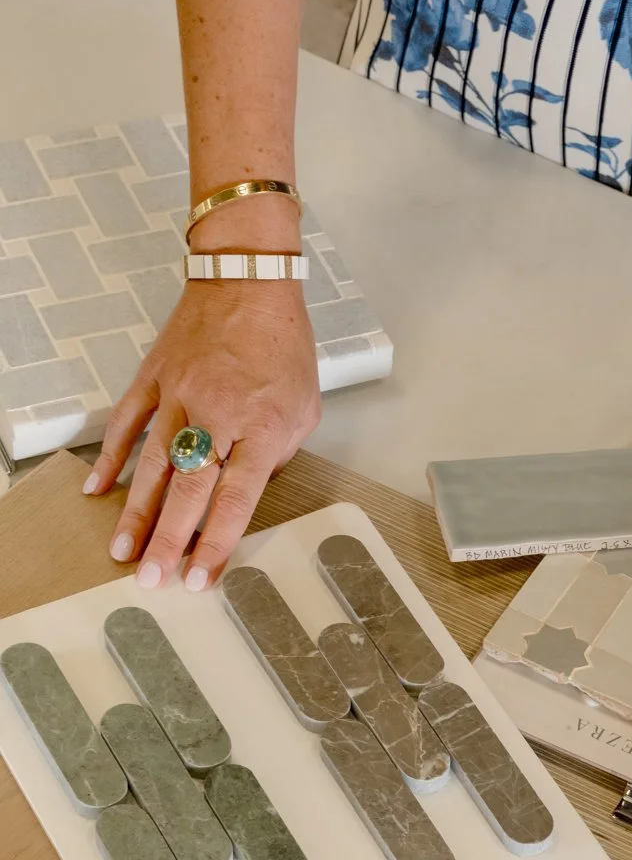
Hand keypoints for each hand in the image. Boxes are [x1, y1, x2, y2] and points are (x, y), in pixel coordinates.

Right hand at [85, 278, 320, 590]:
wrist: (249, 279)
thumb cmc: (282, 343)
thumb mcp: (305, 408)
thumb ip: (279, 455)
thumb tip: (250, 488)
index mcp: (261, 431)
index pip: (235, 502)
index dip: (214, 544)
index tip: (199, 578)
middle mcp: (216, 417)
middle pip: (188, 493)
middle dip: (167, 542)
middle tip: (150, 580)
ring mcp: (179, 397)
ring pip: (154, 466)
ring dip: (136, 513)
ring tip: (123, 551)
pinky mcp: (155, 378)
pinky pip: (128, 423)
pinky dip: (111, 457)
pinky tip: (99, 488)